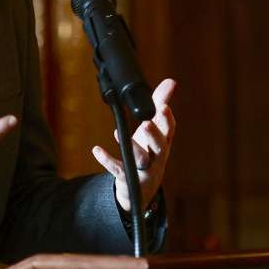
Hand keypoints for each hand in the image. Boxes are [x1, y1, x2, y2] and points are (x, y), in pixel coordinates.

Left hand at [91, 78, 175, 211]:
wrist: (142, 187)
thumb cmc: (149, 150)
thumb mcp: (155, 129)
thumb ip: (160, 103)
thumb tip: (171, 81)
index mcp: (163, 143)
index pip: (169, 131)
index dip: (167, 119)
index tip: (163, 106)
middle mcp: (157, 157)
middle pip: (159, 146)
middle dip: (153, 135)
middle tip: (146, 123)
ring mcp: (143, 169)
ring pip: (141, 159)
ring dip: (132, 146)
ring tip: (119, 133)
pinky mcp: (128, 178)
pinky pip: (118, 170)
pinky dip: (107, 160)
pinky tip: (96, 149)